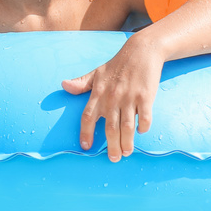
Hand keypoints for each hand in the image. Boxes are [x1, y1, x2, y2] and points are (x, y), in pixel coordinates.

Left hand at [62, 34, 163, 161]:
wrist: (141, 51)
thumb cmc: (117, 65)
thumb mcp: (96, 72)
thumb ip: (81, 83)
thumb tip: (63, 85)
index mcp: (98, 93)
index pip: (88, 116)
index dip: (86, 132)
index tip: (86, 146)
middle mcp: (112, 97)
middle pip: (109, 127)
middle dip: (111, 146)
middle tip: (113, 158)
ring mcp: (129, 97)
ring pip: (127, 126)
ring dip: (126, 142)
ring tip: (126, 153)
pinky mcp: (146, 96)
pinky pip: (145, 117)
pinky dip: (144, 127)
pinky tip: (141, 133)